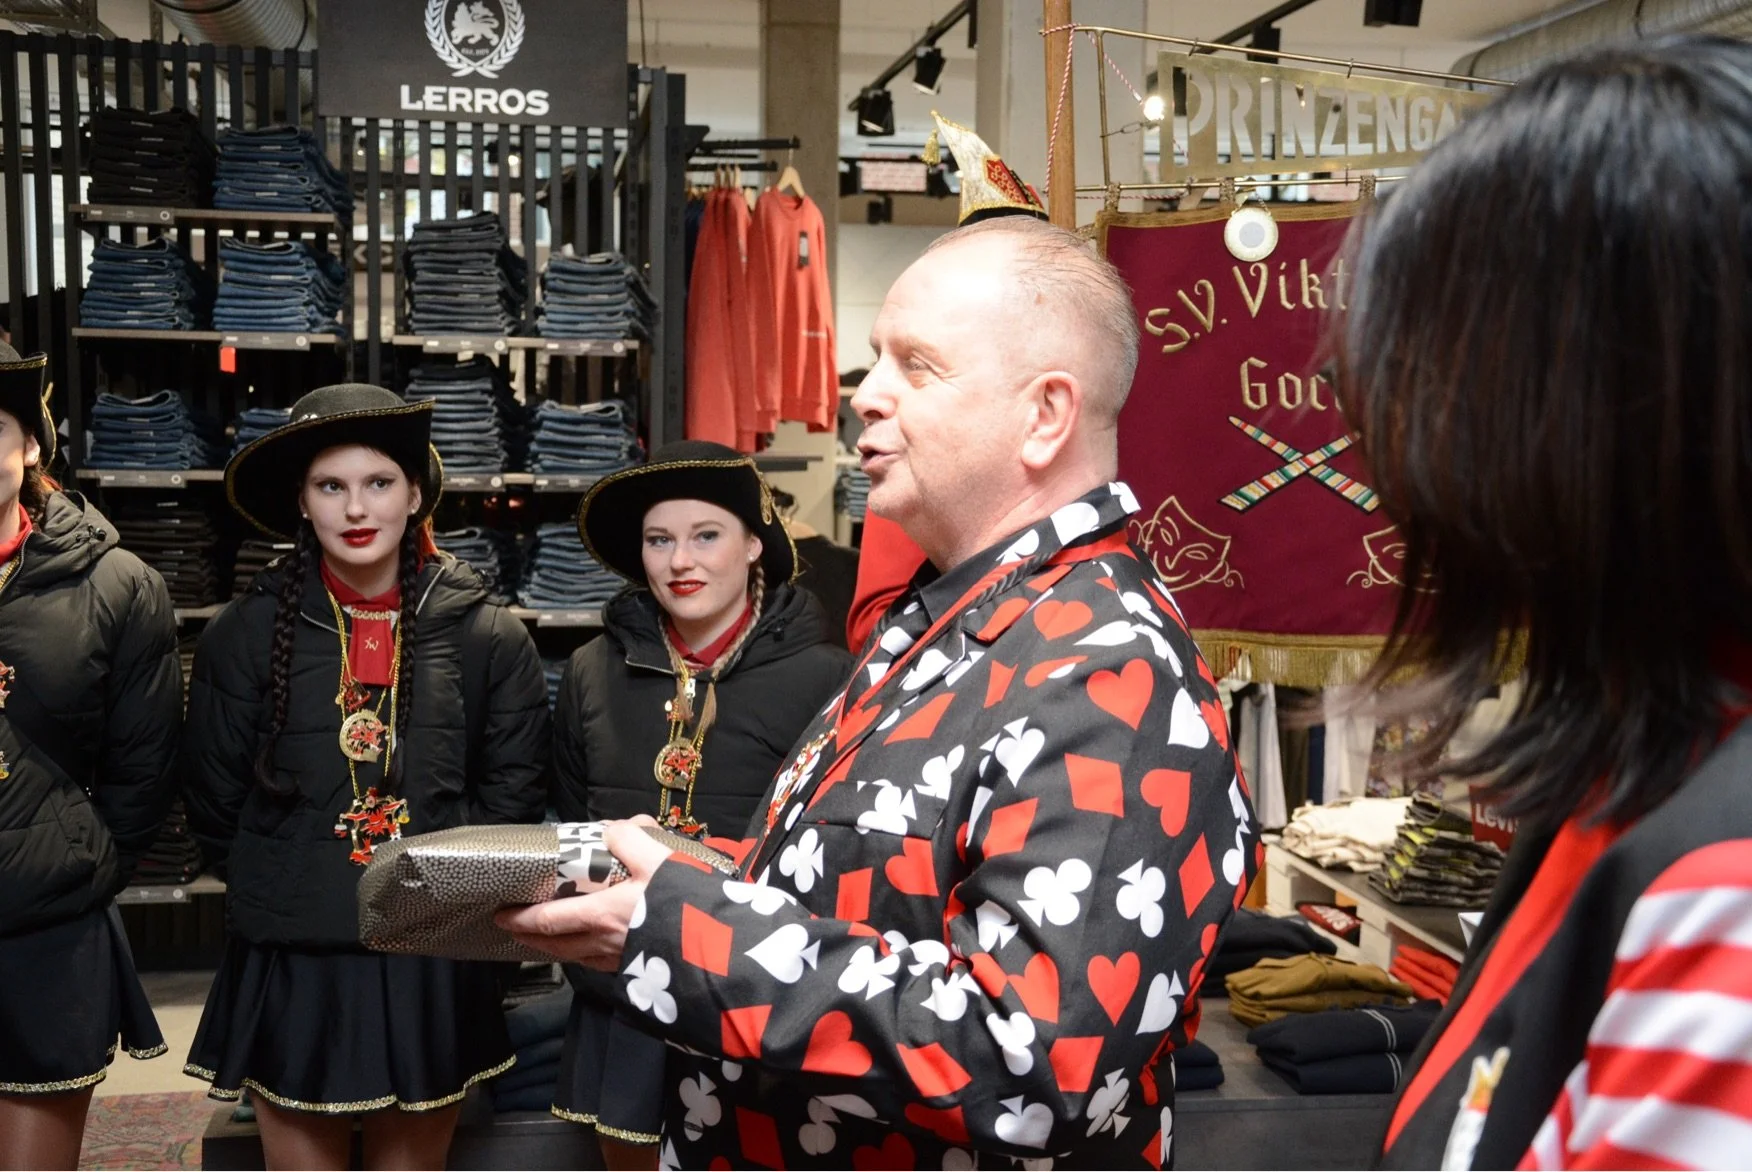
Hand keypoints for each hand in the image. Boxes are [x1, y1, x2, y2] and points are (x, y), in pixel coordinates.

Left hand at [495, 817, 671, 969]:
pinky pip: (599, 964)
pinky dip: (584, 955)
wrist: (719, 948)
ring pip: (575, 958)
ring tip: (549, 938)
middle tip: (516, 929)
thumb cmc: (684, 903)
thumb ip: (631, 838)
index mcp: (600, 914)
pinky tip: (592, 948)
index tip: (501, 914)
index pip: (546, 920)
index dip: (520, 919)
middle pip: (554, 946)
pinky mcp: (638, 971)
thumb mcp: (658, 858)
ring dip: (556, 948)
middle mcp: (602, 943)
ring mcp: (619, 961)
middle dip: (530, 938)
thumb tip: (615, 830)